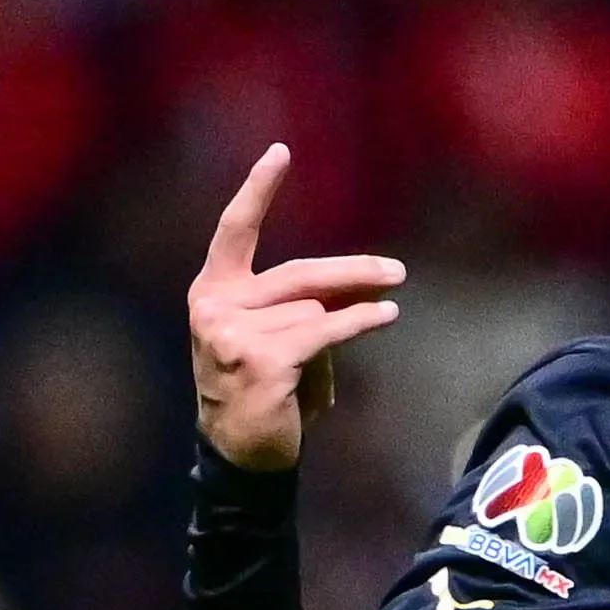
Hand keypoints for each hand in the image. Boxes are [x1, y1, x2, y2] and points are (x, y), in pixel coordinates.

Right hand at [186, 144, 405, 472]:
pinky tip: (385, 317)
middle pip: (298, 275)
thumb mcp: (273, 337)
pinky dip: (360, 322)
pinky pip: (324, 331)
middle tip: (397, 271)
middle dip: (352, 272)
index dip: (257, 190)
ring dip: (346, 322)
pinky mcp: (262, 360)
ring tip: (374, 320)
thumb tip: (363, 284)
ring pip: (314, 310)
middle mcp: (215, 307)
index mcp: (212, 291)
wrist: (243, 456)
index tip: (280, 152)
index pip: (234, 231)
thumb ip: (303, 305)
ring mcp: (233, 334)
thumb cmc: (263, 392)